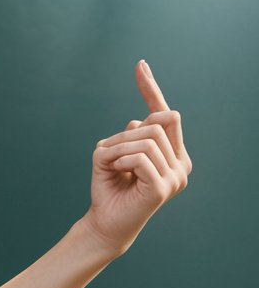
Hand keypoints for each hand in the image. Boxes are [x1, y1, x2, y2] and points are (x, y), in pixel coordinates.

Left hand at [82, 59, 191, 258]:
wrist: (105, 222)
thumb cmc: (110, 187)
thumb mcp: (114, 152)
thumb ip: (130, 135)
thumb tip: (139, 121)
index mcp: (174, 154)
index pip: (165, 115)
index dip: (151, 90)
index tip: (139, 65)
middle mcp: (181, 164)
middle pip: (156, 123)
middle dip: (125, 135)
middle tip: (109, 155)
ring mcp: (175, 177)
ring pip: (146, 138)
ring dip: (119, 149)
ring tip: (113, 167)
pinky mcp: (162, 187)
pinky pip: (139, 157)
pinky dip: (121, 160)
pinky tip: (117, 174)